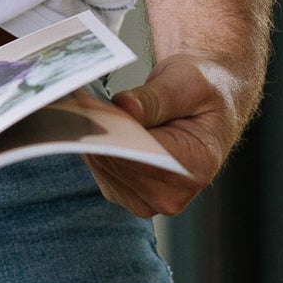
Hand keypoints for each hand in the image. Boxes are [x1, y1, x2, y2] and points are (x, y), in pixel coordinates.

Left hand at [87, 53, 255, 217]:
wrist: (204, 106)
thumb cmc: (204, 94)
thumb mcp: (188, 83)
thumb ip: (157, 98)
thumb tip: (124, 109)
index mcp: (197, 167)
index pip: (144, 155)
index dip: (114, 129)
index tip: (90, 104)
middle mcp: (172, 194)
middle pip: (118, 163)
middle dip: (99, 129)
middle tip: (79, 97)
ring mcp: (146, 198)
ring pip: (102, 164)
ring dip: (91, 133)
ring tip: (87, 103)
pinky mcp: (123, 191)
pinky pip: (97, 166)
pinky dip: (91, 140)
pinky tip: (92, 119)